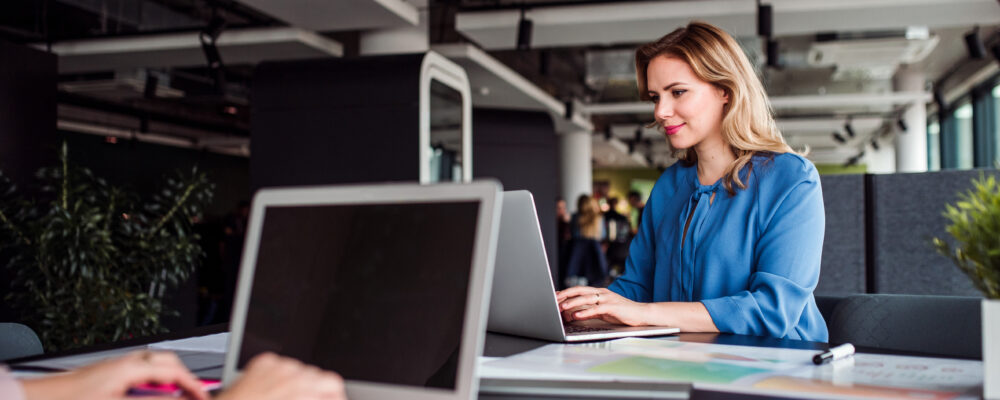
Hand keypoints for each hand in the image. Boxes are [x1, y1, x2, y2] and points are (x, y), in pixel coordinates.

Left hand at [21, 350, 207, 399]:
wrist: (42, 398)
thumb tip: (178, 398)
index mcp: (132, 366)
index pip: (175, 372)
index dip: (194, 386)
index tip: (204, 396)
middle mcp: (125, 361)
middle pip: (167, 361)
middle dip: (183, 377)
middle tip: (192, 393)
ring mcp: (115, 365)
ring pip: (152, 365)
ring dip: (166, 379)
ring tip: (172, 394)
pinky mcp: (106, 373)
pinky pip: (138, 371)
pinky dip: (150, 381)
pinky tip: (145, 393)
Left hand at [216, 352, 344, 399]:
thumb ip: (313, 398)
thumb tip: (325, 396)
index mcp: (303, 390)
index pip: (333, 384)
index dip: (335, 395)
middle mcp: (292, 373)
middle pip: (319, 375)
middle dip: (318, 391)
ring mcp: (277, 365)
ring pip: (301, 369)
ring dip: (300, 383)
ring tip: (288, 398)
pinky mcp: (263, 362)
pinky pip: (282, 365)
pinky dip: (281, 377)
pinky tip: (273, 392)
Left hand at [555, 286, 648, 325]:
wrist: (641, 314)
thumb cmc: (621, 313)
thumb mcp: (602, 310)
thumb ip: (589, 309)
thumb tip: (572, 313)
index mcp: (599, 292)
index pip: (579, 289)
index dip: (566, 292)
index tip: (554, 296)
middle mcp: (602, 293)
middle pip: (580, 291)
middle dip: (565, 295)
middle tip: (554, 299)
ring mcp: (607, 298)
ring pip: (586, 298)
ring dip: (573, 302)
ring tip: (562, 307)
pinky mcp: (613, 307)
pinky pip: (596, 309)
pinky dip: (585, 312)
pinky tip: (577, 315)